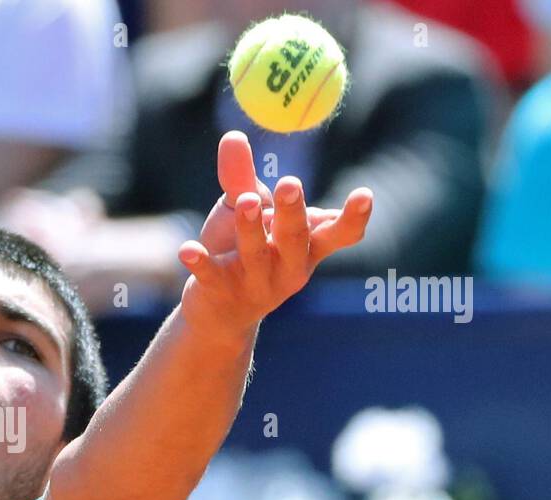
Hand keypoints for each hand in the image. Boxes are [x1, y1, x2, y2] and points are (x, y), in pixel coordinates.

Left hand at [180, 131, 372, 333]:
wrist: (219, 313)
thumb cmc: (242, 252)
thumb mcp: (245, 213)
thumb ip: (240, 178)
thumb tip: (232, 134)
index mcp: (306, 247)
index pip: (338, 234)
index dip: (353, 218)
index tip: (364, 194)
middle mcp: (288, 268)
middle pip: (295, 239)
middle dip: (292, 212)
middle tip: (289, 184)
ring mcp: (256, 285)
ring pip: (255, 255)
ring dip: (251, 228)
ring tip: (245, 201)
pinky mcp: (221, 295)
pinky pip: (211, 277)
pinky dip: (201, 263)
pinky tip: (186, 249)